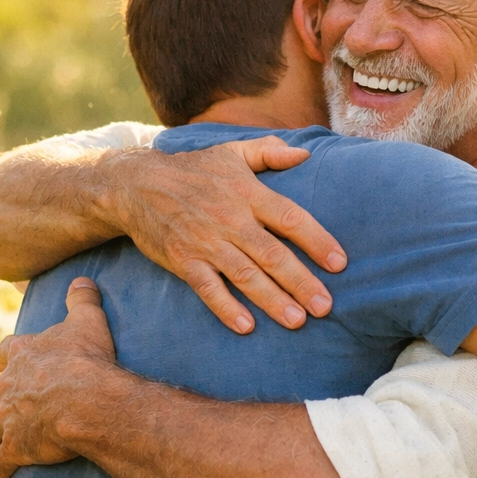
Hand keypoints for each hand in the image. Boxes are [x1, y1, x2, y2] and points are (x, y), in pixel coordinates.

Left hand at [0, 277, 119, 477]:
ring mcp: (8, 420)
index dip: (11, 356)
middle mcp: (8, 386)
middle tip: (5, 404)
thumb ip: (82, 299)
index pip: (8, 351)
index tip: (15, 359)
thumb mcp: (88, 321)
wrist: (86, 401)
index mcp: (22, 355)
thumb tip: (81, 279)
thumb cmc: (88, 360)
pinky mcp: (14, 449)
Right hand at [105, 137, 346, 333]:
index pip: (290, 218)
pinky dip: (226, 307)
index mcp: (248, 193)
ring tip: (297, 321)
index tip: (340, 263)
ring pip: (245, 275)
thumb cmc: (193, 169)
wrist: (136, 184)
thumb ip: (270, 151)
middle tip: (325, 306)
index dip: (317, 240)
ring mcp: (206, 242)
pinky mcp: (183, 261)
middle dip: (301, 282)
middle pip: (272, 254)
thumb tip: (305, 154)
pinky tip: (246, 326)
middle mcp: (230, 219)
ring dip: (272, 300)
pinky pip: (208, 288)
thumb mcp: (231, 152)